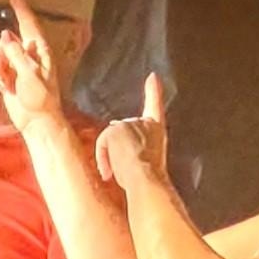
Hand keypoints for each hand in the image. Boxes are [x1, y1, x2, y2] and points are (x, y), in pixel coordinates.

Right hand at [0, 7, 70, 136]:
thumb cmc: (40, 99)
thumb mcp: (30, 74)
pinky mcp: (8, 76)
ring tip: (7, 85)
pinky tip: (5, 89)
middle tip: (6, 75)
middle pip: (3, 42)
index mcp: (39, 50)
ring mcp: (16, 65)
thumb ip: (17, 53)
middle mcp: (27, 54)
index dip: (20, 6)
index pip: (28, 22)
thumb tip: (6, 35)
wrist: (36, 121)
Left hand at [96, 76, 171, 197]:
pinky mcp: (116, 128)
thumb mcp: (145, 162)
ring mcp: (130, 123)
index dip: (154, 91)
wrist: (146, 181)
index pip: (155, 105)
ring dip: (108, 158)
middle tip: (120, 172)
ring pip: (108, 139)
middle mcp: (145, 122)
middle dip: (114, 151)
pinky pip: (101, 144)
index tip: (153, 77)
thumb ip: (134, 148)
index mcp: (157, 130)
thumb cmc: (147, 180)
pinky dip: (102, 159)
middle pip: (118, 132)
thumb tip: (115, 138)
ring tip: (117, 174)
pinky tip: (109, 173)